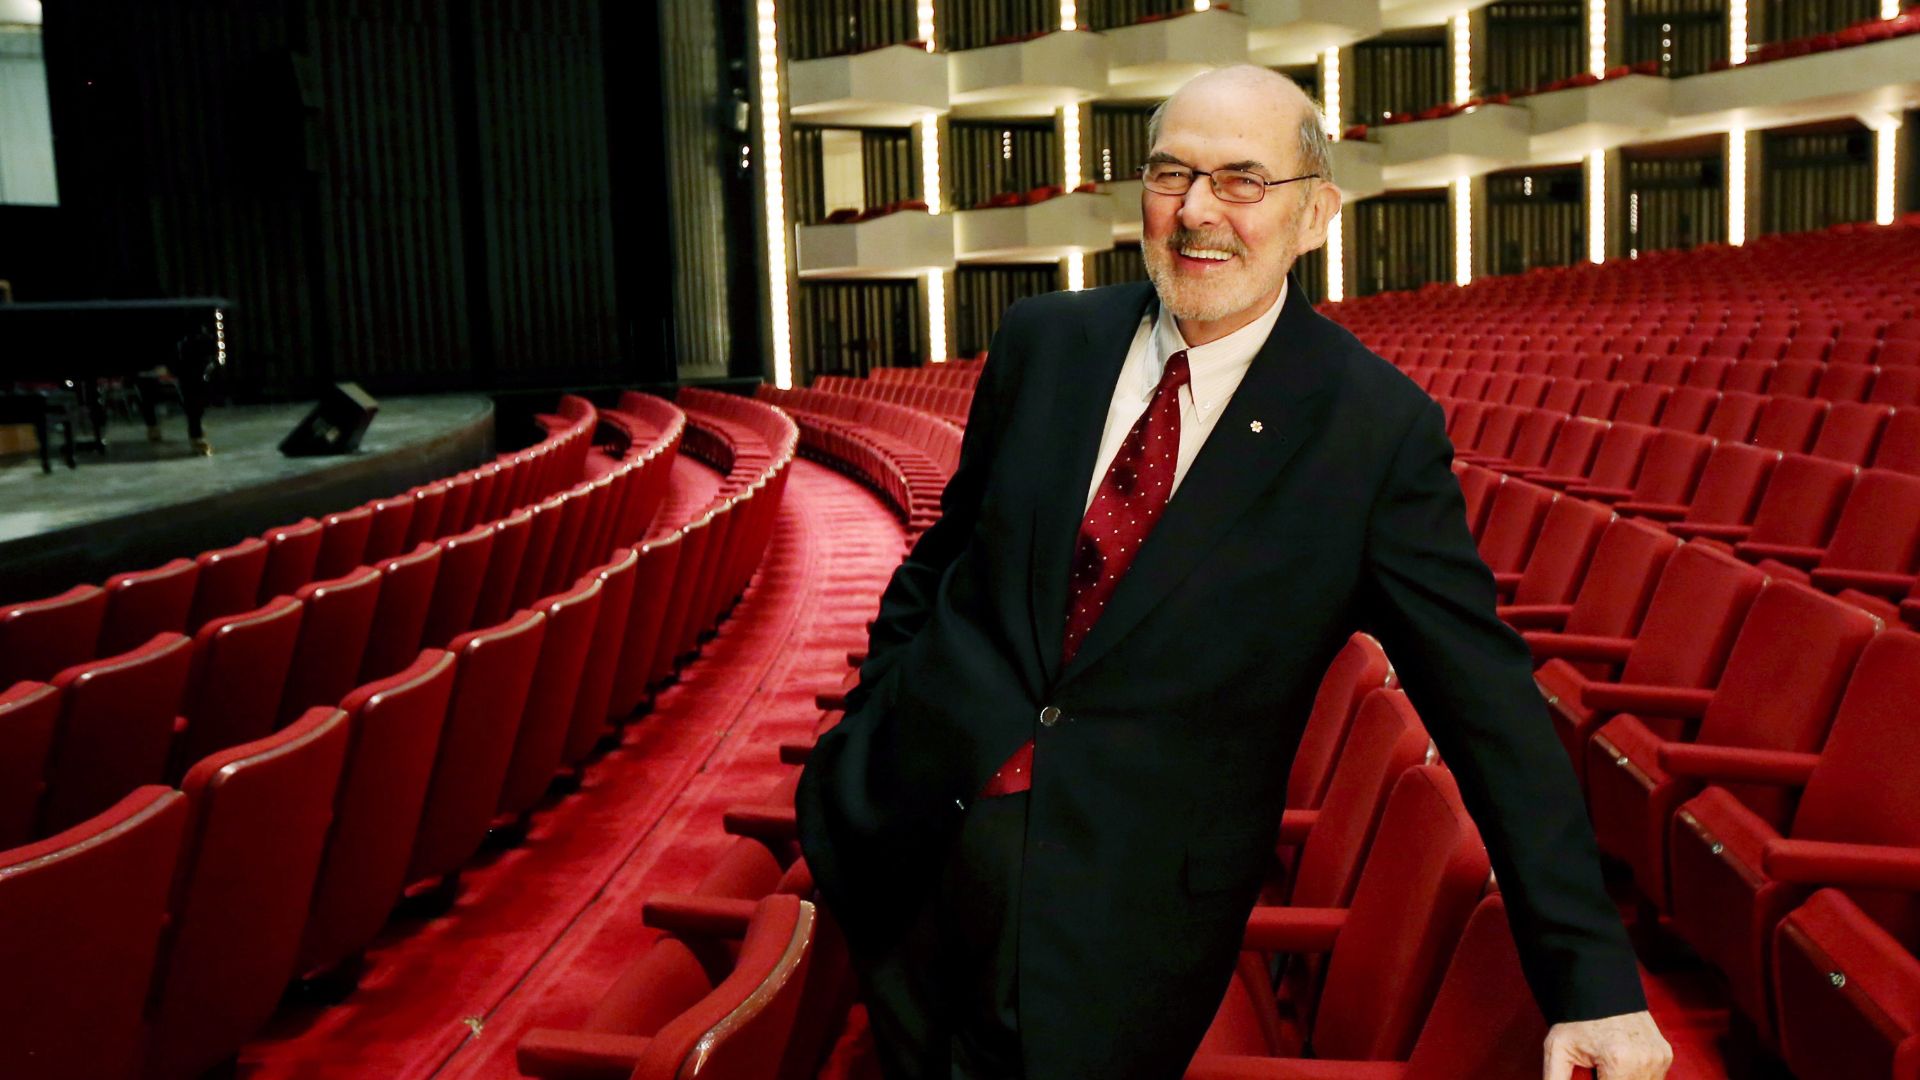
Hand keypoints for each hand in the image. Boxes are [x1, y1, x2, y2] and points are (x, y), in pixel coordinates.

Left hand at [1543, 1010, 1671, 1078]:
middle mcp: (1644, 1061)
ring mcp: (1659, 1057)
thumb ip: (1555, 1079)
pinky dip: (1636, 1077)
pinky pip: (1653, 1078)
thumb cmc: (1577, 1018)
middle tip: (1596, 1070)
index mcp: (1619, 1061)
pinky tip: (1618, 1064)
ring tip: (1605, 1066)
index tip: (1589, 1075)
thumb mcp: (1557, 1049)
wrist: (1601, 987)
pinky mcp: (1665, 1054)